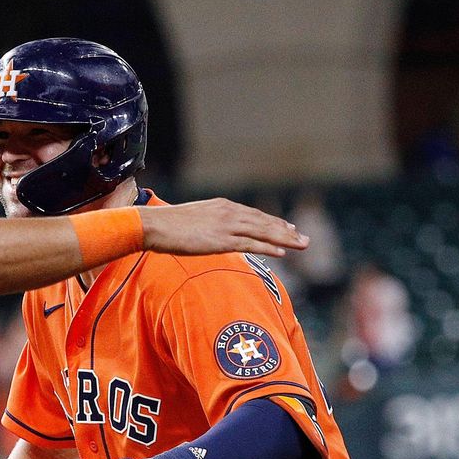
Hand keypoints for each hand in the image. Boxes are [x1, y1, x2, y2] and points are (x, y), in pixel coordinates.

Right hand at [139, 198, 308, 257]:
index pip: (254, 215)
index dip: (273, 223)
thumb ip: (206, 224)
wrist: (154, 225)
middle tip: (304, 239)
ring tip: (302, 245)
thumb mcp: (192, 220)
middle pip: (264, 222)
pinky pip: (250, 244)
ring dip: (285, 239)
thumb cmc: (166, 224)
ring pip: (263, 232)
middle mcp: (229, 213)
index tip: (288, 229)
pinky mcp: (221, 240)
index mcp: (222, 206)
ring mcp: (226, 226)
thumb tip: (208, 233)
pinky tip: (282, 252)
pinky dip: (268, 247)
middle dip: (286, 231)